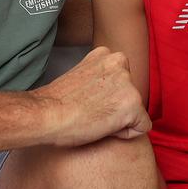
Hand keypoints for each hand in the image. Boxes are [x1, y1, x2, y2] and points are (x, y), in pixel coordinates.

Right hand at [34, 46, 149, 145]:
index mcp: (106, 54)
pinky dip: (126, 134)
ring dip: (119, 120)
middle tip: (91, 111)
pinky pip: (142, 127)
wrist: (45, 114)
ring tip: (94, 119)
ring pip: (136, 112)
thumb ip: (98, 77)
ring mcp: (128, 84)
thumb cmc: (56, 103)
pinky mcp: (133, 104)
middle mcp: (120, 64)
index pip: (121, 82)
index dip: (107, 98)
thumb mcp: (81, 75)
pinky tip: (104, 128)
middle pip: (130, 96)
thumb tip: (107, 91)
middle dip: (116, 108)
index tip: (88, 102)